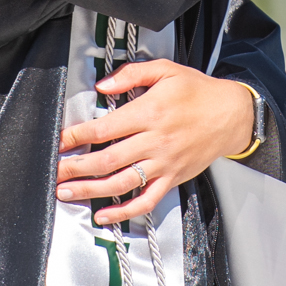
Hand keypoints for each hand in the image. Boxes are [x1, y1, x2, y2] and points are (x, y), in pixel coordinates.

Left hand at [56, 60, 255, 223]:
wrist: (232, 114)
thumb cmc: (198, 91)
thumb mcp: (166, 70)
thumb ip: (132, 73)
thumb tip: (102, 85)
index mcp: (150, 112)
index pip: (104, 127)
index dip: (77, 136)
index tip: (59, 141)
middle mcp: (155, 141)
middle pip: (107, 159)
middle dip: (75, 167)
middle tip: (53, 170)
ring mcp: (164, 163)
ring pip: (122, 183)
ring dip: (90, 191)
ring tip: (66, 193)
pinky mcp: (173, 179)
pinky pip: (147, 201)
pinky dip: (124, 212)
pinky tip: (104, 215)